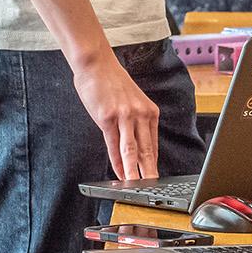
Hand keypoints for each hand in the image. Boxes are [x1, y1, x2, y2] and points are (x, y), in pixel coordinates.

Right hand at [73, 55, 159, 180]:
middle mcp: (140, 114)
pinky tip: (118, 171)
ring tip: (136, 186)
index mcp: (149, 111)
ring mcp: (124, 116)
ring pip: (132, 150)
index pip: (152, 144)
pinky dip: (116, 161)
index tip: (154, 177)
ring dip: (134, 171)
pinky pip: (113, 144)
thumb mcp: (131, 102)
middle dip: (149, 171)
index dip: (153, 163)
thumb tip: (134, 145)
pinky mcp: (107, 117)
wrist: (97, 64)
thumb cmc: (111, 83)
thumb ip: (135, 122)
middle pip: (146, 149)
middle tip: (152, 188)